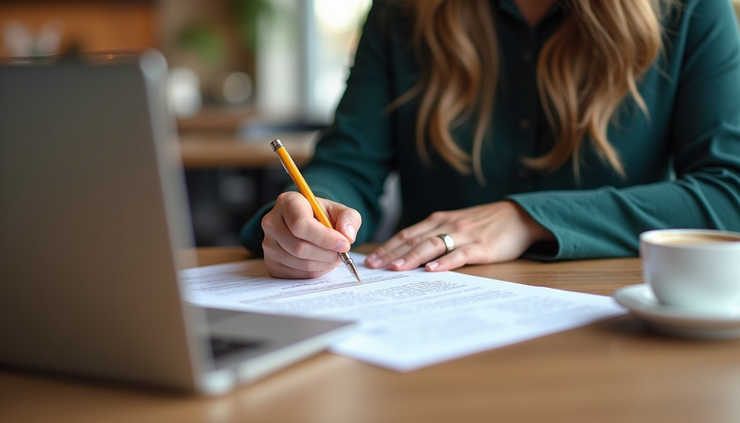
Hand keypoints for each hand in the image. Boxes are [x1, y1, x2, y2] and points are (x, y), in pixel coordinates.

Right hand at [261, 191, 361, 278]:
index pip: (301, 225)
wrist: (306, 224)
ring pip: (300, 263)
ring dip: (324, 264)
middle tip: (343, 253)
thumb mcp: (339, 210)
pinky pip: (296, 274)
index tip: (344, 244)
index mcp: (287, 202)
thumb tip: (347, 235)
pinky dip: (315, 271)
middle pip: (299, 247)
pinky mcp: (271, 263)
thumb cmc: (322, 216)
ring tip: (334, 256)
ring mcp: (268, 244)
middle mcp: (272, 222)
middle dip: (327, 254)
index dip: (325, 238)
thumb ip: (349, 218)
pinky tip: (322, 261)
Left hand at [365, 201, 553, 271]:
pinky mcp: (482, 246)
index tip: (371, 259)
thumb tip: (409, 253)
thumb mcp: (457, 224)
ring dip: (412, 257)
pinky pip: (460, 254)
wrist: (520, 216)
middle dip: (391, 253)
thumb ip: (436, 234)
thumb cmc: (486, 223)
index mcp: (439, 220)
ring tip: (396, 268)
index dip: (388, 246)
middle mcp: (448, 225)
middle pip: (414, 239)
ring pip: (432, 245)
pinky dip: (445, 262)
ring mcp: (465, 235)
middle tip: (373, 266)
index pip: (407, 233)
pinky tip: (432, 269)